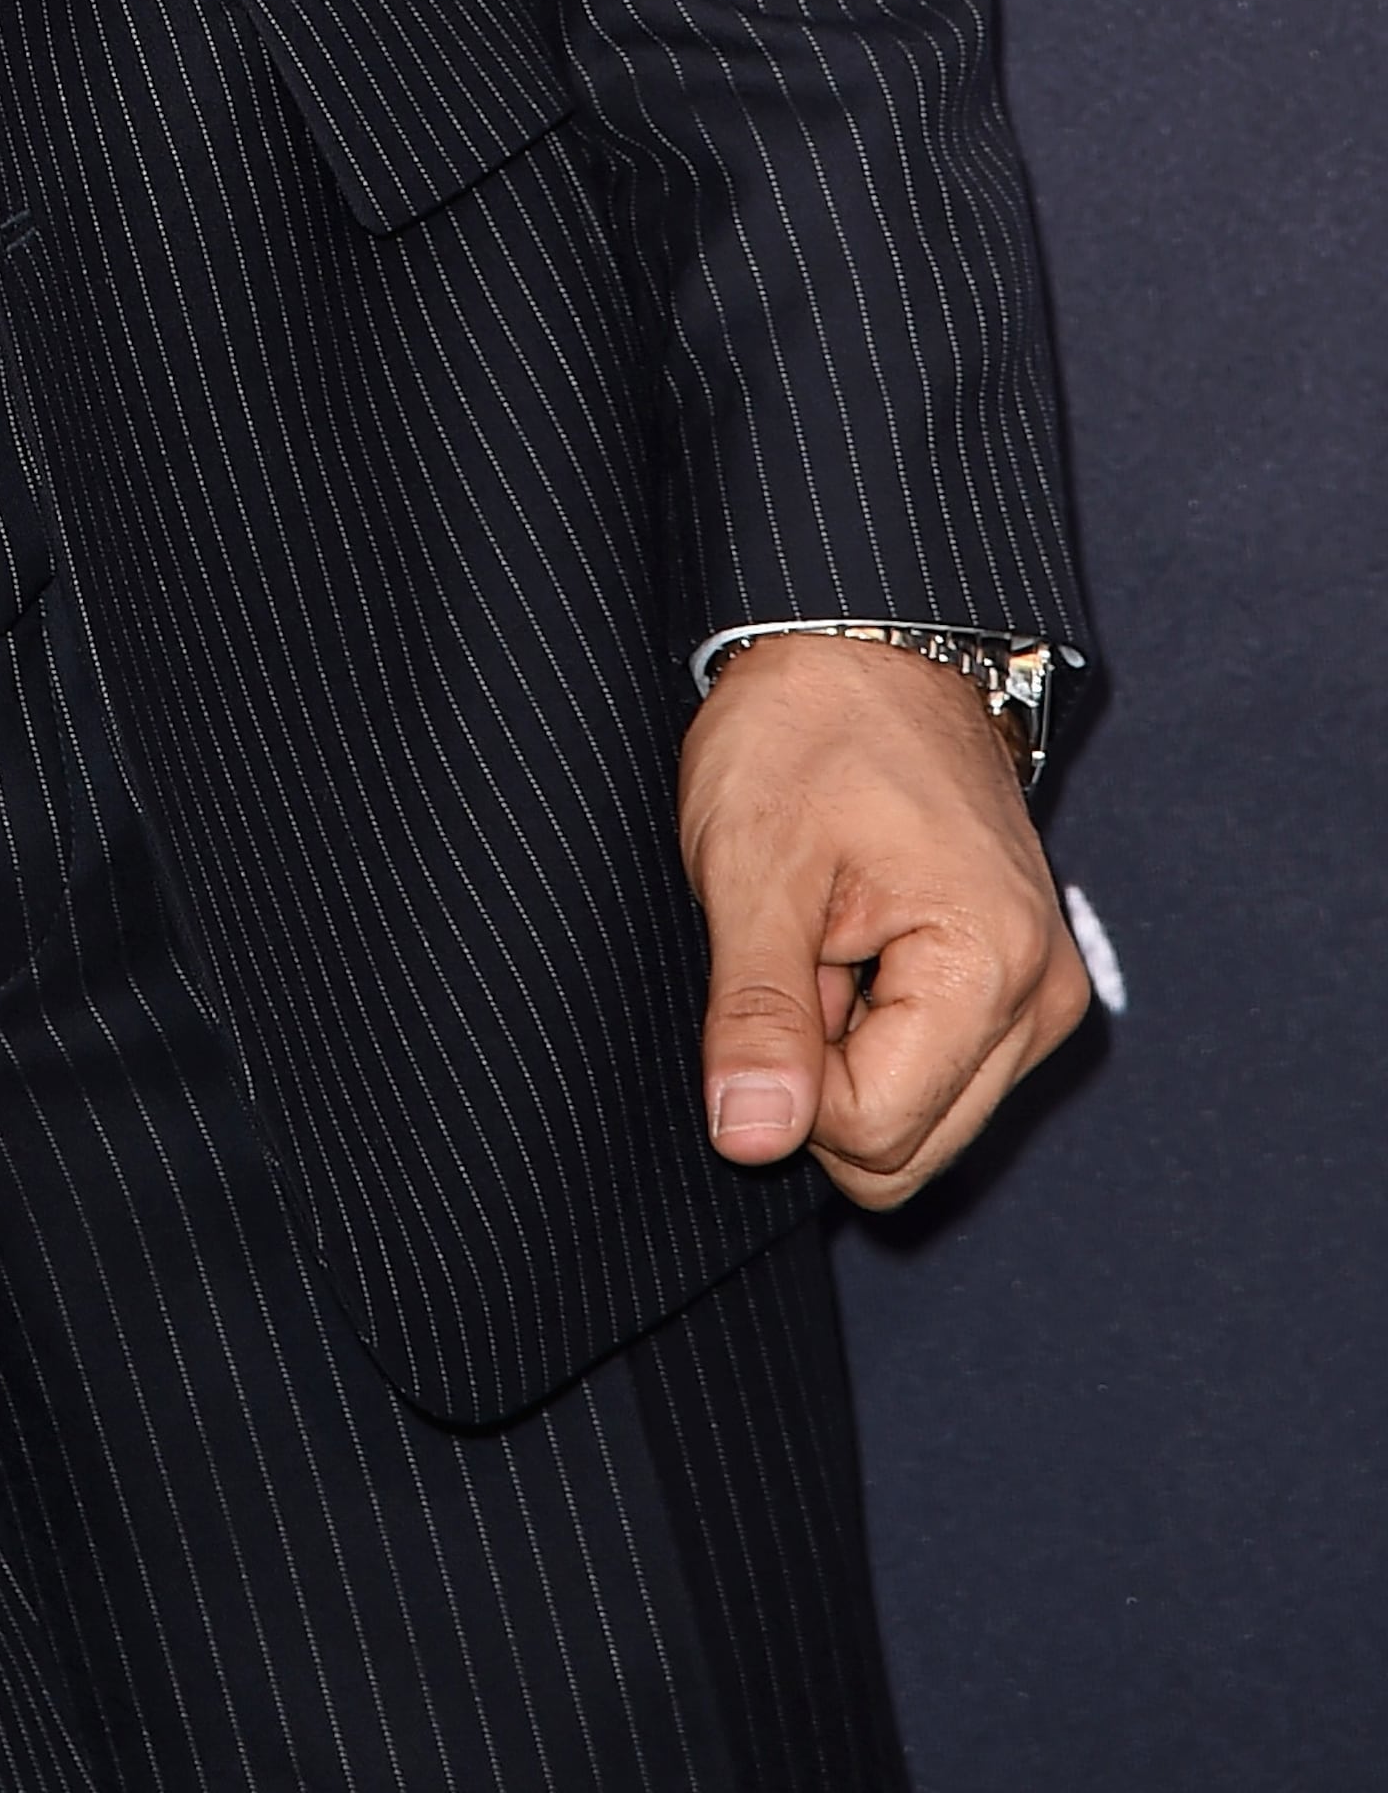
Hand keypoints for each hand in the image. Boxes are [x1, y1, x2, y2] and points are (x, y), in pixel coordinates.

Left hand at [676, 635, 1093, 1207]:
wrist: (864, 643)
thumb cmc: (804, 731)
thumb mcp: (753, 865)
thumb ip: (757, 1015)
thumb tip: (750, 1140)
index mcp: (992, 971)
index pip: (872, 1133)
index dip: (788, 1071)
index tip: (780, 953)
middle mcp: (1042, 999)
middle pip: (905, 1149)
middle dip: (824, 1069)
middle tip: (800, 946)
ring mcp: (1039, 993)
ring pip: (919, 1120)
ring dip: (848, 1048)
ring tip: (827, 934)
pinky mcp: (1018, 982)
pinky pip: (936, 1072)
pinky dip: (876, 1025)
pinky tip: (854, 938)